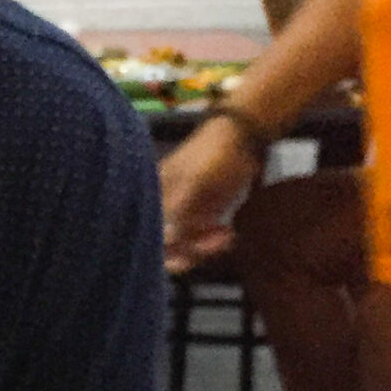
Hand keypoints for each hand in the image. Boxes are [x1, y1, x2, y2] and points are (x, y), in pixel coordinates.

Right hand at [159, 121, 259, 271]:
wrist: (241, 138)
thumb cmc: (213, 156)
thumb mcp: (195, 181)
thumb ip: (178, 210)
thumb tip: (164, 239)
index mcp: (156, 198)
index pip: (149, 234)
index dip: (163, 249)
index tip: (184, 251)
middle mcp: (167, 210)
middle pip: (165, 247)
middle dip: (186, 252)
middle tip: (208, 247)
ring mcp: (186, 214)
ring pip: (185, 247)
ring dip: (204, 248)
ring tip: (224, 236)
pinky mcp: (204, 217)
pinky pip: (202, 240)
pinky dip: (214, 243)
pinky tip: (228, 233)